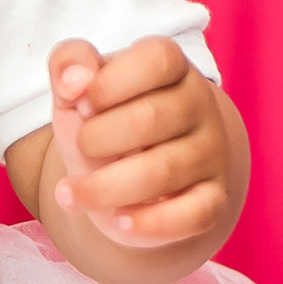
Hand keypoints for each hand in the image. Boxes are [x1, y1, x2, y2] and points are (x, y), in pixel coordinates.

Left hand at [45, 35, 236, 248]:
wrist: (129, 174)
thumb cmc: (103, 120)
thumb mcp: (77, 89)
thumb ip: (68, 65)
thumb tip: (74, 81)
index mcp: (171, 66)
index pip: (157, 59)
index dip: (108, 83)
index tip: (81, 103)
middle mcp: (199, 106)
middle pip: (150, 118)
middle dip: (96, 139)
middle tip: (81, 147)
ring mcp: (211, 153)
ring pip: (163, 171)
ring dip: (104, 187)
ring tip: (70, 193)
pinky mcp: (214, 198)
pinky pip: (192, 215)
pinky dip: (148, 224)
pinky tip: (116, 221)